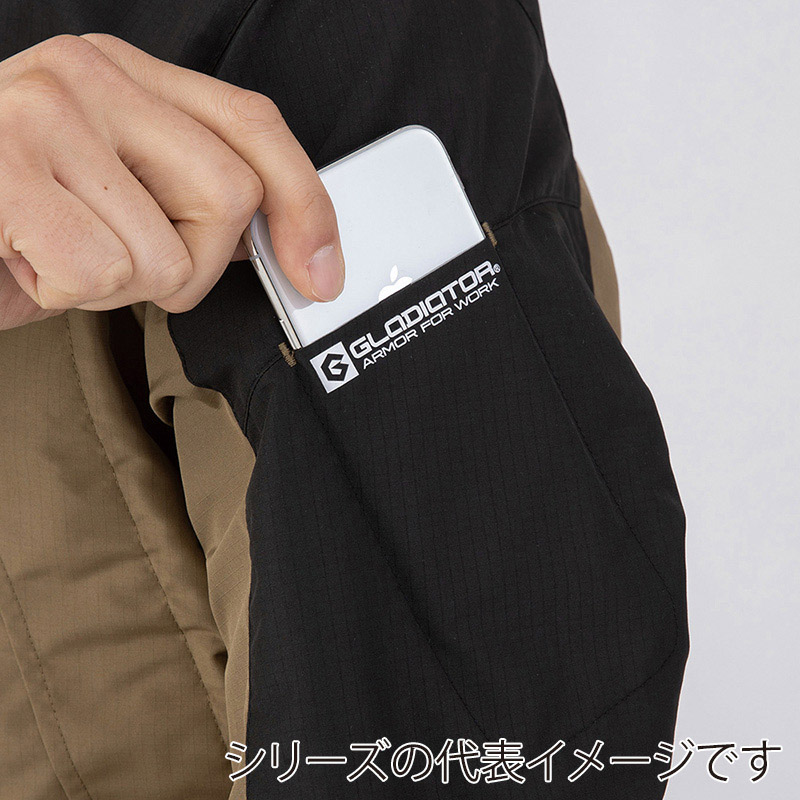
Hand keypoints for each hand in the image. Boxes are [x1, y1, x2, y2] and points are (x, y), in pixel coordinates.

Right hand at [0, 34, 345, 330]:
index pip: (254, 125)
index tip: (320, 270)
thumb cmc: (19, 219)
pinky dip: (66, 293)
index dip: (306, 203)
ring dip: (119, 286)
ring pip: (166, 253)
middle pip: (230, 196)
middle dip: (190, 264)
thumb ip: (193, 196)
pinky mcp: (2, 169)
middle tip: (124, 259)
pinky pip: (101, 272)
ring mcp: (43, 113)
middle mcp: (87, 75)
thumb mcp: (117, 194)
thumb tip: (286, 243)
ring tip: (61, 254)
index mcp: (126, 75)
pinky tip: (29, 262)